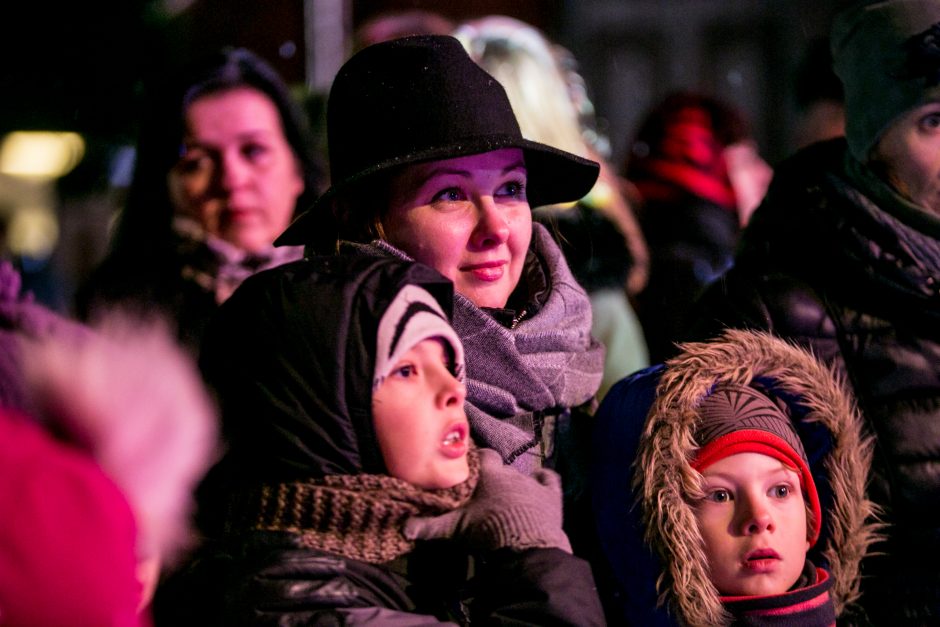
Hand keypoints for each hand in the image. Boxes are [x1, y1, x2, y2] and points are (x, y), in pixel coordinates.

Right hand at [404, 448, 571, 553]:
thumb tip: (404, 528)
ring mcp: (533, 482)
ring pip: (523, 475)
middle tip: (487, 493)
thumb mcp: (455, 529)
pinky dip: (544, 481)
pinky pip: (549, 479)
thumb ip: (431, 525)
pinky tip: (541, 484)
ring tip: (509, 499)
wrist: (525, 547)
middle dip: (495, 477)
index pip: (483, 456)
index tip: (470, 469)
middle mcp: (511, 472)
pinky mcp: (551, 495)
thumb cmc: (487, 531)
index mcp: (489, 474)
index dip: (477, 462)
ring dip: (516, 484)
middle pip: (502, 468)